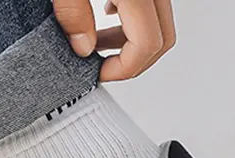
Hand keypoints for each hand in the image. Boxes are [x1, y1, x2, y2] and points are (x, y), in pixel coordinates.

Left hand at [53, 0, 176, 81]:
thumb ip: (72, 13)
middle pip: (161, 38)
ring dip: (131, 41)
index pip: (146, 44)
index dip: (122, 69)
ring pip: (159, 22)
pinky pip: (151, 6)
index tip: (98, 74)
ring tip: (96, 43)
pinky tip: (107, 14)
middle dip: (130, 61)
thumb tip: (83, 48)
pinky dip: (132, 19)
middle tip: (100, 65)